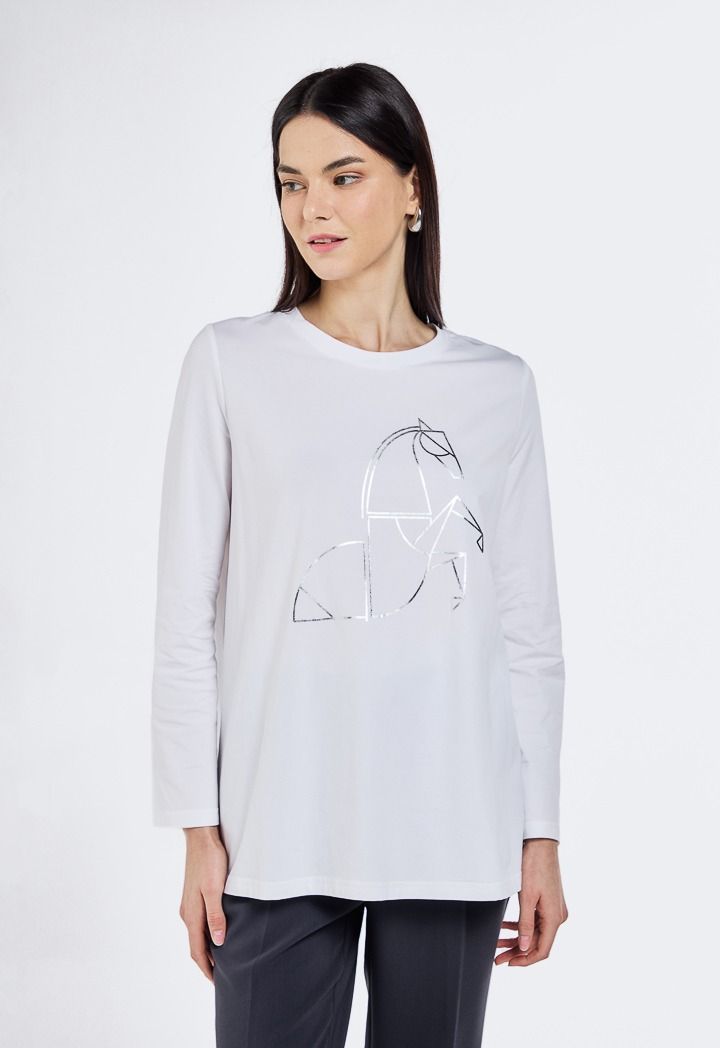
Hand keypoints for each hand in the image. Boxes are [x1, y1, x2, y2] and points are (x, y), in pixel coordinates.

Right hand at [179, 826, 228, 981]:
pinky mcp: (193, 895)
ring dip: (206, 949)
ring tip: (221, 959)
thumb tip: (219, 942)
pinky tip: (217, 932)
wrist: (201, 836)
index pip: (197, 951)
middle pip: (195, 945)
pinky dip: (206, 934)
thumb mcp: (215, 889)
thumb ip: (216, 916)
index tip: (216, 983)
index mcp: (191, 914)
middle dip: (206, 963)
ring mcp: (189, 904)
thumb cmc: (210, 861)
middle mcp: (187, 912)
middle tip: (221, 976)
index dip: (206, 968)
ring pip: (196, 934)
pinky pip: (198, 922)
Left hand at [494, 838, 567, 965]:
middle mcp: (557, 916)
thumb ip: (525, 924)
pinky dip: (521, 927)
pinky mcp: (548, 903)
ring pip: (534, 932)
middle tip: (497, 958)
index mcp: (554, 918)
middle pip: (537, 943)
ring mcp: (553, 910)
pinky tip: (505, 929)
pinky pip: (535, 921)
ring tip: (497, 945)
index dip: (525, 960)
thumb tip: (524, 947)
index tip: (508, 963)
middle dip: (517, 951)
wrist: (540, 844)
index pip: (542, 950)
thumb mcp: (527, 897)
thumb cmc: (534, 866)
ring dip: (517, 940)